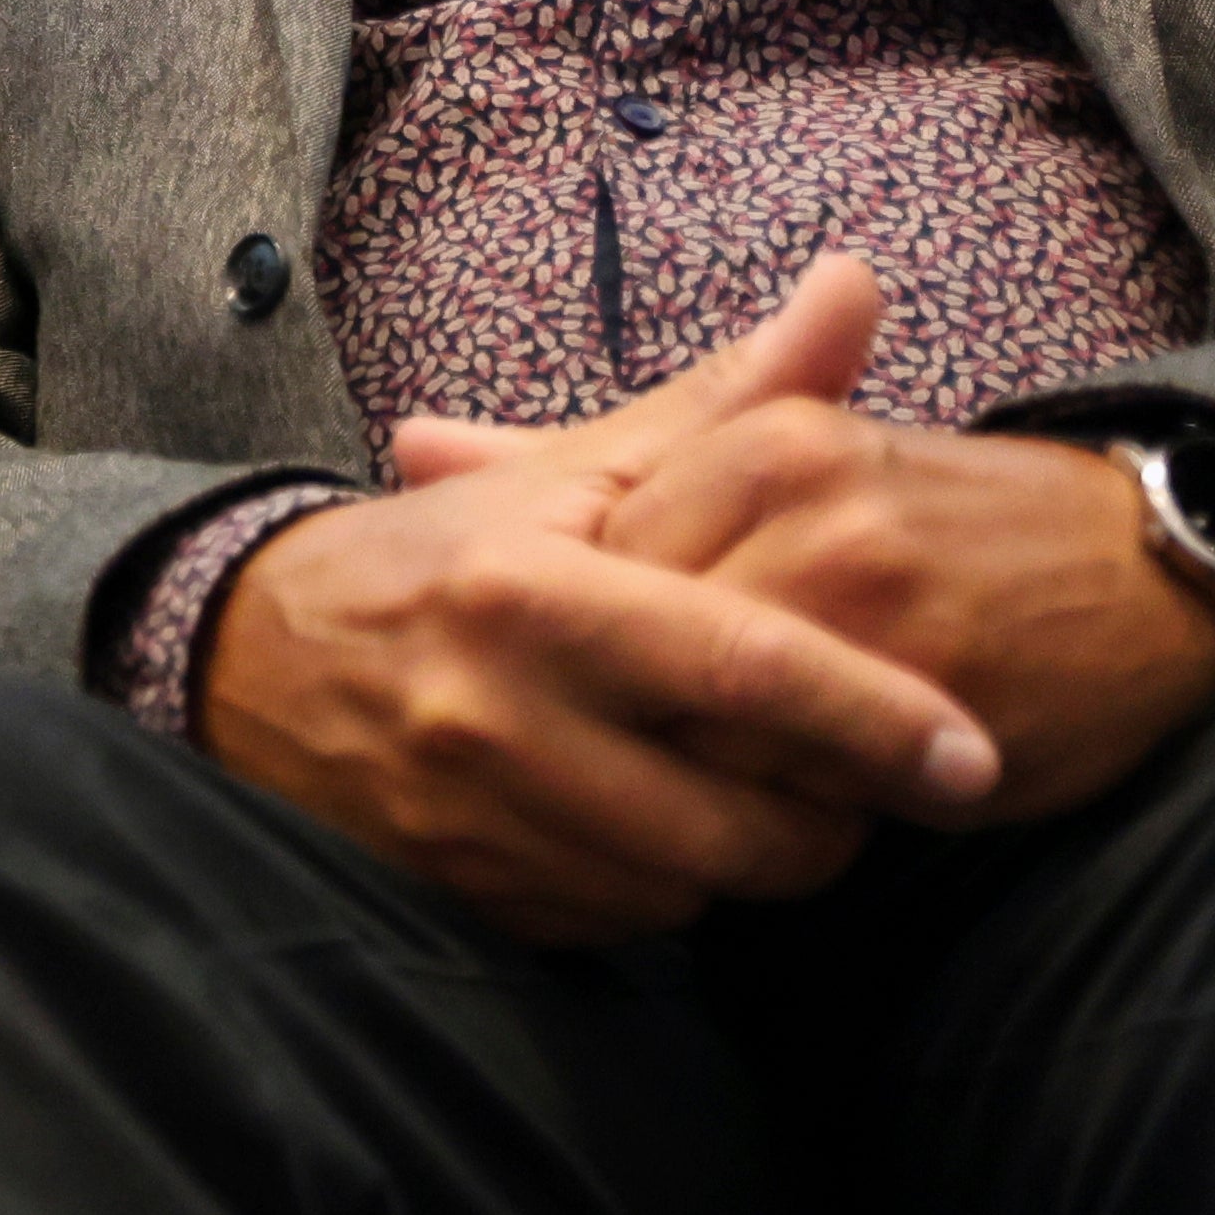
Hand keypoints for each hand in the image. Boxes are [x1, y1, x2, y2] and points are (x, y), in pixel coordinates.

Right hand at [204, 256, 1001, 943]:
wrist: (243, 652)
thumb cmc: (443, 557)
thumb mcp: (575, 473)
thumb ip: (728, 404)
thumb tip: (856, 288)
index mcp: (533, 588)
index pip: (745, 669)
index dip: (874, 721)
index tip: (971, 759)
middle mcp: (495, 708)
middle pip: (739, 822)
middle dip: (829, 820)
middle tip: (852, 783)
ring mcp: (470, 812)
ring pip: (688, 889)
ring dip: (737, 855)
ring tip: (732, 793)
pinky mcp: (460, 887)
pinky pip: (617, 925)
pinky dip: (653, 888)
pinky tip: (637, 826)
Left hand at [580, 408, 1214, 825]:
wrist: (1116, 566)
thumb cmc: (901, 519)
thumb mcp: (749, 465)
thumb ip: (571, 467)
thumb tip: (410, 444)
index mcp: (754, 438)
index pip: (593, 565)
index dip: (590, 646)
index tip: (596, 671)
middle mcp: (806, 498)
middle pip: (641, 651)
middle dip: (629, 717)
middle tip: (634, 741)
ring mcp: (873, 594)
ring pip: (711, 726)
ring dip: (705, 774)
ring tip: (729, 770)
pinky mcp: (929, 695)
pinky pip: (803, 784)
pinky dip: (786, 808)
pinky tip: (802, 799)